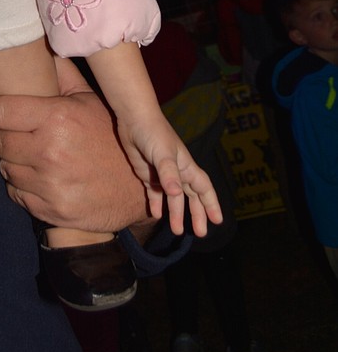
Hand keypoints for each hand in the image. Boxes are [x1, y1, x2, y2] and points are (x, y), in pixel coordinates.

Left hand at [0, 58, 150, 232]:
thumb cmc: (109, 138)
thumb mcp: (91, 101)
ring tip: (32, 156)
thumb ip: (62, 75)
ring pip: (5, 168)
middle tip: (19, 135)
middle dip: (5, 136)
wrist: (135, 191)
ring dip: (13, 162)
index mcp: (58, 119)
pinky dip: (22, 185)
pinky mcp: (49, 209)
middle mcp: (50, 152)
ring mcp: (49, 185)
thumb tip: (46, 46)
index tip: (4, 112)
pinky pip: (15, 193)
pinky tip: (39, 177)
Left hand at [116, 114, 223, 236]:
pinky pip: (155, 193)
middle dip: (196, 214)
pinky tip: (156, 215)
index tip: (217, 221)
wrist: (133, 119)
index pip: (203, 188)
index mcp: (186, 166)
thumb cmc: (153, 133)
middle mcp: (177, 172)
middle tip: (200, 233)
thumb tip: (176, 193)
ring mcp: (162, 174)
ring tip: (177, 231)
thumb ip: (168, 173)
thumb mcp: (162, 153)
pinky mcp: (147, 174)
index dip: (211, 204)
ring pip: (173, 198)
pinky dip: (157, 204)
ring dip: (176, 213)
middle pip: (191, 197)